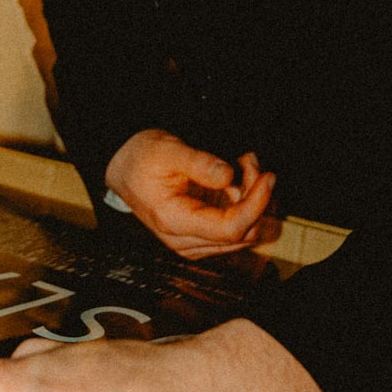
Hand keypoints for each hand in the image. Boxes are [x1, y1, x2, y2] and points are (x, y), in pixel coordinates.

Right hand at [104, 129, 274, 257]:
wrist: (124, 167)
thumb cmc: (141, 159)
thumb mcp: (168, 150)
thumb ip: (199, 163)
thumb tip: (229, 175)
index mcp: (174, 222)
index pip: (230, 229)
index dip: (256, 205)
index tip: (268, 177)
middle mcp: (186, 241)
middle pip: (243, 233)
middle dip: (256, 197)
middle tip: (250, 162)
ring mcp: (196, 241)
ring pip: (244, 232)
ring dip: (253, 199)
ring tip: (244, 164)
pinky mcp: (203, 235)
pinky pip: (236, 226)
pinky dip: (245, 202)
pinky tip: (238, 177)